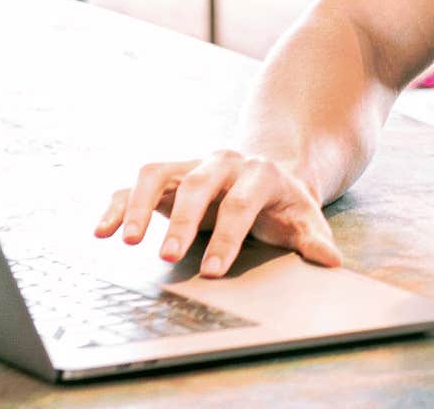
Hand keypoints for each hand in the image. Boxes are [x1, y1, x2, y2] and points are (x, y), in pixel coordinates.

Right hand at [93, 150, 342, 276]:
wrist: (268, 172)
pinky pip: (135, 184)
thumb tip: (331, 261)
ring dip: (140, 206)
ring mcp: (191, 166)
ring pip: (158, 174)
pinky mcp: (168, 176)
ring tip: (125, 241)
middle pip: (198, 186)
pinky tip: (102, 230)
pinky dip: (117, 204)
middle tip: (167, 257)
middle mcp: (222, 162)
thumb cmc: (284, 204)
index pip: (241, 204)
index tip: (212, 271)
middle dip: (182, 222)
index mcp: (260, 173)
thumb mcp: (305, 218)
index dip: (227, 237)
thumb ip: (315, 240)